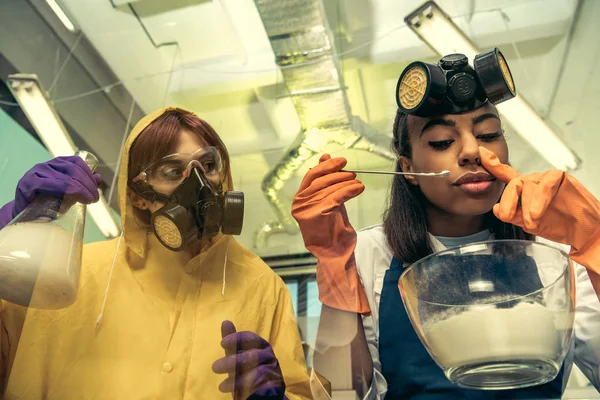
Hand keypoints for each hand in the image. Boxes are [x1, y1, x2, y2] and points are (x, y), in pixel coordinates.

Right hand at [0, 156, 101, 229]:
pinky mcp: (27, 184)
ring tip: (88, 199)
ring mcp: (35, 173)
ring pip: (64, 177)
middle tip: (94, 198)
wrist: (26, 217)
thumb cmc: (49, 204)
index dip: (89, 175)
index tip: (95, 190)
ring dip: (81, 188)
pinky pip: (48, 184)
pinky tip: (75, 196)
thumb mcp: (70, 194)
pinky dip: (65, 190)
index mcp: (56, 164)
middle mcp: (46, 165)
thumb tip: (99, 177)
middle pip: (73, 169)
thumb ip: (83, 185)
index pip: (77, 162)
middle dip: (88, 184)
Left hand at [212, 320, 285, 399]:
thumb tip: (225, 322)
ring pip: (255, 372)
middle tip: (215, 367)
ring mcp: (273, 372)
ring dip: (234, 378)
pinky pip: (256, 386)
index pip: (252, 338)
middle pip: (253, 356)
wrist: (261, 392)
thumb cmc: (247, 369)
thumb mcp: (238, 355)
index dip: (237, 339)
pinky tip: (226, 388)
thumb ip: (233, 340)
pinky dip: (240, 388)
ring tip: (221, 386)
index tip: (222, 343)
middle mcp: (270, 357)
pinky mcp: (272, 386)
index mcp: (263, 346)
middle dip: (232, 362)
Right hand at [291, 154, 370, 314]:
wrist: (334, 253)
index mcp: (299, 200)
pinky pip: (336, 196)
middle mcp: (299, 204)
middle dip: (338, 174)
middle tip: (353, 173)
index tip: (341, 161)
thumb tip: (325, 157)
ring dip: (347, 182)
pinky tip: (358, 189)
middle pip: (320, 180)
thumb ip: (325, 182)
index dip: (326, 166)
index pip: (311, 176)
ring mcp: (306, 210)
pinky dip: (349, 190)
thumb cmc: (331, 228)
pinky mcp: (317, 215)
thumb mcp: (328, 201)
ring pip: (330, 188)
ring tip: (358, 183)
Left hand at [480, 147, 599, 295]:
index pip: (505, 174)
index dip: (492, 163)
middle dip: (508, 202)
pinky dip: (539, 200)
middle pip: (512, 184)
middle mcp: (532, 180)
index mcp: (522, 189)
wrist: (583, 231)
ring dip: (527, 206)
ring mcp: (545, 177)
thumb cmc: (557, 224)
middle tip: (509, 217)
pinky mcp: (560, 177)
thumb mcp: (529, 222)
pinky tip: (537, 213)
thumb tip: (496, 208)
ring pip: (527, 185)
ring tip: (532, 222)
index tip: (479, 152)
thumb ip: (512, 214)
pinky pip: (544, 185)